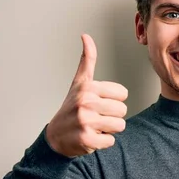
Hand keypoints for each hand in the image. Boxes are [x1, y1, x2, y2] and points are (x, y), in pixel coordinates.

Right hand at [46, 34, 127, 156]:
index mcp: (88, 87)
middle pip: (123, 110)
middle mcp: (85, 102)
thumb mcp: (79, 82)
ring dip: (109, 129)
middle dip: (112, 116)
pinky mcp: (86, 139)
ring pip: (120, 125)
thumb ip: (87, 59)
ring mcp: (85, 121)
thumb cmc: (71, 107)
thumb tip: (86, 35)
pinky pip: (111, 141)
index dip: (113, 100)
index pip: (123, 94)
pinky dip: (103, 142)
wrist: (55, 135)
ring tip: (94, 126)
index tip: (98, 102)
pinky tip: (91, 136)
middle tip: (96, 116)